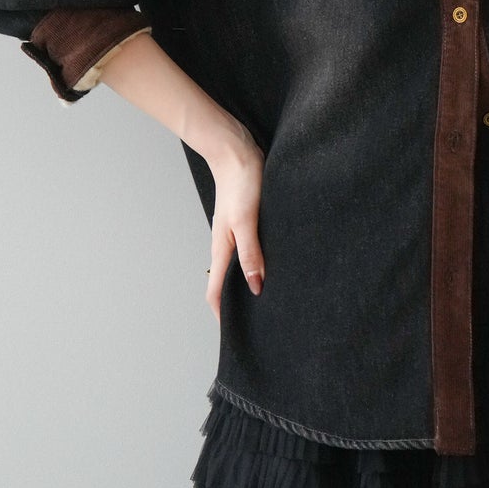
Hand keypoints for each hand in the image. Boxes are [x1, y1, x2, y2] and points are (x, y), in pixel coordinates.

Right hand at [203, 122, 265, 320]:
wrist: (237, 151)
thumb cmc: (241, 183)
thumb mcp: (247, 220)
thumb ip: (251, 253)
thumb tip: (255, 286)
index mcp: (222, 248)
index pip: (215, 292)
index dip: (222, 316)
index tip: (233, 336)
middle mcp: (226, 245)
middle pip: (225, 284)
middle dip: (235, 306)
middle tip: (254, 325)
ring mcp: (235, 235)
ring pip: (237, 269)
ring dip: (247, 286)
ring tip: (266, 303)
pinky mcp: (246, 224)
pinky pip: (249, 253)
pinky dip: (256, 266)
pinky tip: (273, 268)